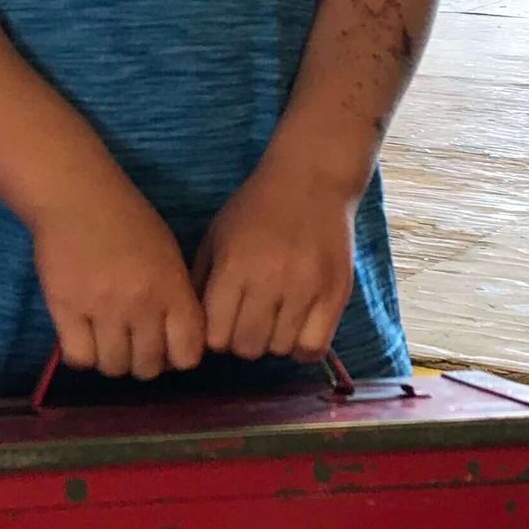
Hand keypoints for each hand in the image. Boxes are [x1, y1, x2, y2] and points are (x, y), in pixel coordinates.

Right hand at [30, 168, 204, 381]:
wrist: (77, 196)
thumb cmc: (128, 220)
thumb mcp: (168, 254)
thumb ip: (176, 297)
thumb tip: (176, 344)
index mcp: (171, 288)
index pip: (187, 354)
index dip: (178, 358)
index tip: (167, 348)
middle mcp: (140, 304)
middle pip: (148, 367)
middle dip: (142, 363)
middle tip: (132, 345)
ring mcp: (101, 308)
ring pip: (113, 367)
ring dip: (112, 361)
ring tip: (106, 341)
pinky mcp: (65, 308)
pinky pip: (79, 357)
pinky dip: (83, 356)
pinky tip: (83, 339)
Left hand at [193, 155, 355, 362]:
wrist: (312, 179)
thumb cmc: (256, 208)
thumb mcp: (217, 236)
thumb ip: (202, 282)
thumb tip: (192, 328)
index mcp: (234, 266)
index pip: (215, 334)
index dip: (215, 336)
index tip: (222, 324)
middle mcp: (270, 280)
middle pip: (247, 347)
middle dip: (242, 341)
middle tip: (249, 323)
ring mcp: (306, 288)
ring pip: (279, 349)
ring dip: (273, 341)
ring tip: (275, 320)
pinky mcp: (336, 294)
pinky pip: (315, 346)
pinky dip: (302, 347)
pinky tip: (298, 328)